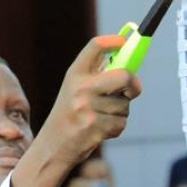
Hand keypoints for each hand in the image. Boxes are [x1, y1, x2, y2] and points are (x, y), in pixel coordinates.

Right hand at [34, 35, 142, 167]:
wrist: (53, 146)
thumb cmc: (70, 115)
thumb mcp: (76, 89)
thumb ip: (98, 76)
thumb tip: (129, 65)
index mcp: (75, 73)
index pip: (96, 46)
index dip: (114, 41)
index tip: (123, 42)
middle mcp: (80, 87)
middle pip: (124, 75)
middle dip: (133, 83)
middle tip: (133, 89)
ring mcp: (87, 107)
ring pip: (125, 105)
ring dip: (120, 112)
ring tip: (101, 117)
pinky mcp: (94, 127)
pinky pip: (121, 122)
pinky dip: (116, 128)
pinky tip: (100, 129)